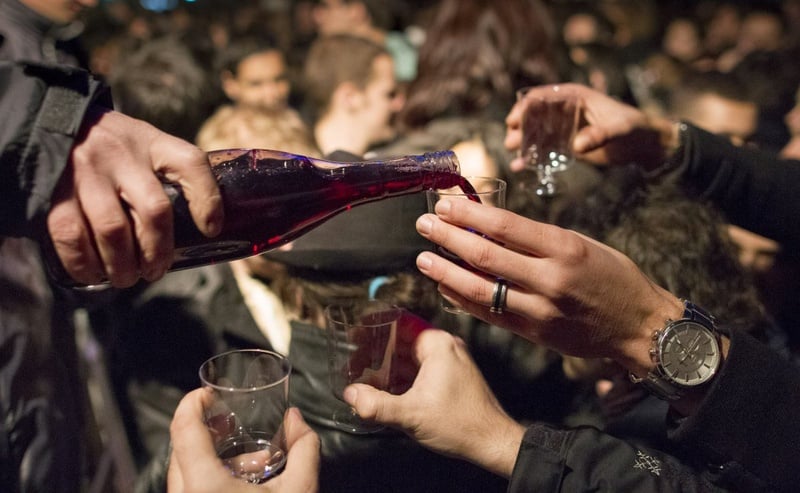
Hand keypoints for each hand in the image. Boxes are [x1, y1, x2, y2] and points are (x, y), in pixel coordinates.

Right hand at [47, 107, 223, 286]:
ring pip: (113, 229)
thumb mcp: (147, 146)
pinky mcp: (54, 191)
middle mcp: (121, 155)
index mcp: (153, 143)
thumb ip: (170, 177)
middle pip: (154, 210)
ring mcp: (86, 172)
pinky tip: (93, 274)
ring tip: (127, 277)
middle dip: (158, 251)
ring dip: (123, 264)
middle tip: (155, 270)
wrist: (55, 124)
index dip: (207, 201)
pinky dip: (84, 263)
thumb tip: (198, 231)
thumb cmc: (114, 148)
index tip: (210, 230)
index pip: (190, 164)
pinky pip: (71, 235)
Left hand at [167, 388, 319, 492]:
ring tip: (256, 461)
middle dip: (209, 430)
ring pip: (186, 472)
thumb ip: (304, 448)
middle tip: (231, 421)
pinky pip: (191, 489)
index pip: (183, 429)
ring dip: (216, 458)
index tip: (207, 393)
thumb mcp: (301, 490)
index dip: (192, 402)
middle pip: (181, 448)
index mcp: (204, 485)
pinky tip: (248, 482)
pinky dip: (213, 477)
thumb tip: (296, 419)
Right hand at [344, 329, 524, 478]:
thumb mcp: (412, 415)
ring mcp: (450, 363)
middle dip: (376, 350)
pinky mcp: (451, 378)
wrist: (492, 442)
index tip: (355, 333)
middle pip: (402, 339)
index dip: (374, 326)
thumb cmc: (461, 424)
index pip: (399, 322)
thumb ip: (377, 405)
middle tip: (353, 359)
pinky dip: (401, 376)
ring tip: (363, 376)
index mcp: (437, 345)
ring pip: (410, 356)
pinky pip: (419, 369)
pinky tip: (385, 390)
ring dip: (387, 365)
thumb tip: (351, 395)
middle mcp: (445, 348)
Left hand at [414, 199, 683, 375]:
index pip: (505, 225)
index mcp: (565, 248)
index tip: (444, 204)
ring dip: (446, 273)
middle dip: (448, 238)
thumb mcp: (582, 244)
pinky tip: (445, 287)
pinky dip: (463, 300)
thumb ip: (537, 238)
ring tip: (423, 260)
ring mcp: (540, 310)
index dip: (468, 214)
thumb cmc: (613, 277)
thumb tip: (488, 227)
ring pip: (480, 290)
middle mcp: (550, 279)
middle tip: (423, 225)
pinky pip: (489, 315)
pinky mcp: (534, 334)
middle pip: (485, 256)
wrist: (639, 326)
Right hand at [505, 83, 676, 171]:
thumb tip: (577, 145)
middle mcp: (565, 111)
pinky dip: (533, 158)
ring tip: (514, 157)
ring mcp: (564, 129)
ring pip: (536, 134)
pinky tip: (521, 167)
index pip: (543, 96)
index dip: (525, 107)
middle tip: (511, 143)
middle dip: (520, 129)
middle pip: (534, 116)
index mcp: (574, 97)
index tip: (514, 120)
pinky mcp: (567, 146)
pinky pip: (545, 150)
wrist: (644, 143)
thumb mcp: (618, 128)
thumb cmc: (633, 127)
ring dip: (523, 144)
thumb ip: (599, 134)